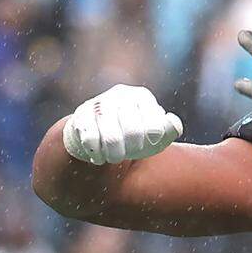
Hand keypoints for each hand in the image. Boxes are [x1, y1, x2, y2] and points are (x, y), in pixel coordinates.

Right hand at [63, 85, 182, 164]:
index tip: (148, 143)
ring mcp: (98, 103)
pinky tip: (99, 157)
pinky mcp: (80, 116)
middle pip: (133, 132)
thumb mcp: (157, 134)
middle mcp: (119, 95)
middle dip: (133, 149)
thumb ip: (171, 128)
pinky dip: (97, 154)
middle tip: (129, 153)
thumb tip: (170, 121)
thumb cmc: (135, 136)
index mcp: (141, 96)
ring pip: (112, 137)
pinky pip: (90, 140)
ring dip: (115, 154)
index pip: (155, 126)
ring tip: (115, 157)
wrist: (98, 137)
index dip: (151, 142)